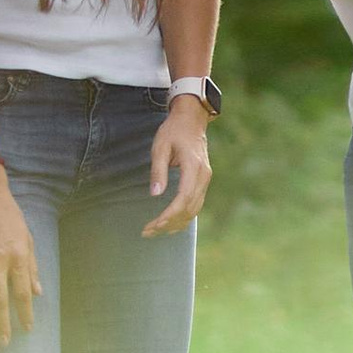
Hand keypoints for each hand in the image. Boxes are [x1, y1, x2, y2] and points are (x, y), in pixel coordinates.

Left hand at [144, 97, 213, 234]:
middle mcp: (203, 176)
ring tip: (155, 231)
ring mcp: (205, 180)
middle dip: (168, 223)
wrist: (192, 120)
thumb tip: (155, 194)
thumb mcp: (160, 147)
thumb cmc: (173, 131)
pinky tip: (169, 223)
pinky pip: (195, 205)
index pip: (183, 198)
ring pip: (194, 210)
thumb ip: (158, 171)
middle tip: (147, 231)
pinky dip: (183, 217)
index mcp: (194, 167)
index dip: (170, 215)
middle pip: (189, 209)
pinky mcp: (203, 182)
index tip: (154, 225)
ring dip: (175, 223)